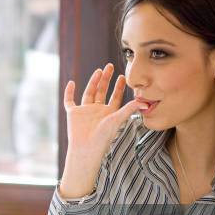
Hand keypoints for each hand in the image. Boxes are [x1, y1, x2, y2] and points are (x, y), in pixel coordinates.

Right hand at [59, 63, 147, 197]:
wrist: (86, 148)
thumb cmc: (103, 137)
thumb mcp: (117, 120)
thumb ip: (129, 109)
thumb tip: (145, 102)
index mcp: (109, 113)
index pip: (115, 97)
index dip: (119, 87)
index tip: (123, 76)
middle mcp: (97, 111)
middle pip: (102, 91)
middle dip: (106, 79)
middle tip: (110, 66)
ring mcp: (84, 112)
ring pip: (88, 93)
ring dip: (93, 82)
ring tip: (98, 70)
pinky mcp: (73, 114)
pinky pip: (69, 101)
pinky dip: (69, 92)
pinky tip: (72, 82)